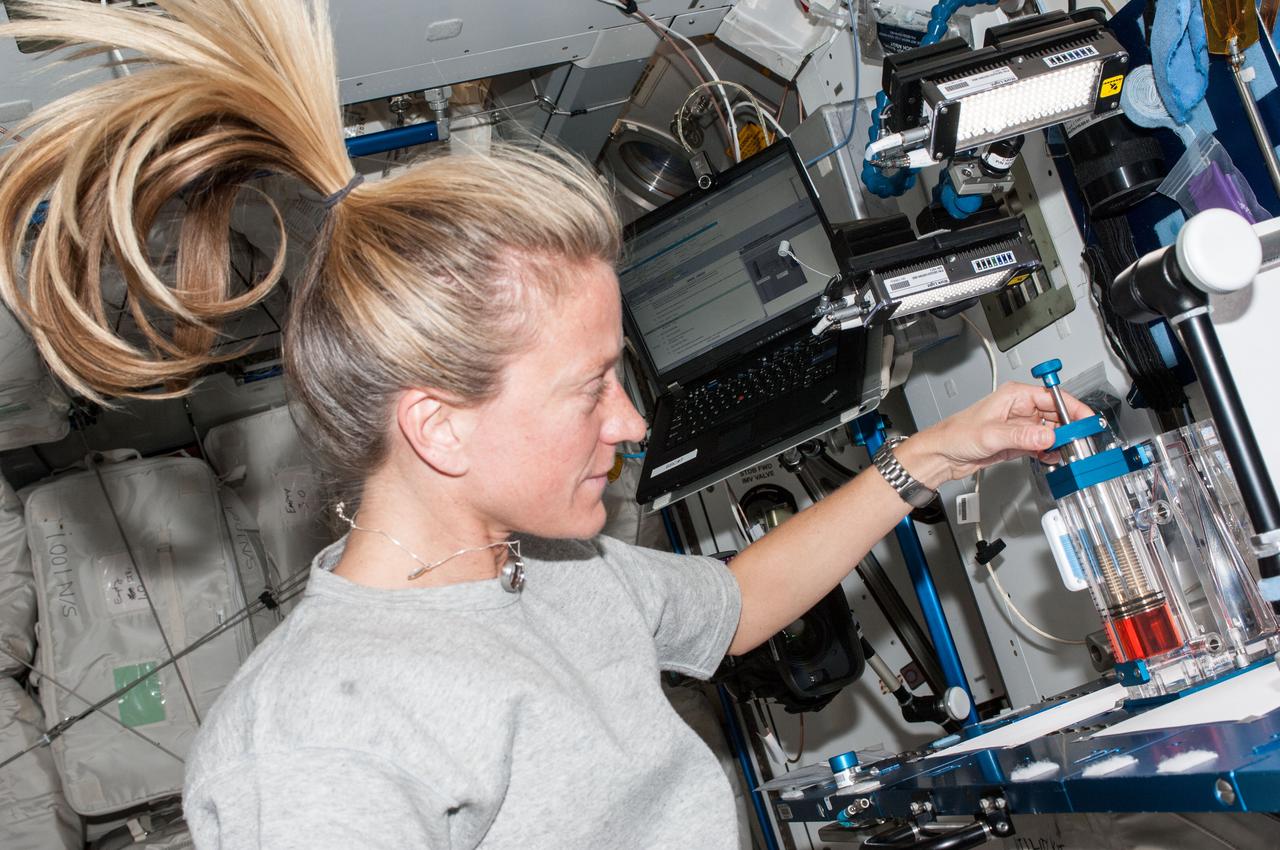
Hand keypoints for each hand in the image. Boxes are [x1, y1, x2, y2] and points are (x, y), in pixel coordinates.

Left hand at [899, 382, 1092, 486]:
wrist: (941, 455)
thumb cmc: (955, 435)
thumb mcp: (991, 434)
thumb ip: (1022, 435)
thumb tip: (1049, 434)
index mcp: (1014, 395)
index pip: (1053, 397)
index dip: (1073, 408)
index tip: (1087, 420)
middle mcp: (1019, 408)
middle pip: (1056, 414)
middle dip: (1069, 428)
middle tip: (1079, 442)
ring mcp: (1019, 426)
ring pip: (1050, 431)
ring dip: (1059, 442)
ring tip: (1065, 452)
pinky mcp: (1017, 442)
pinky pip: (1040, 444)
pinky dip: (1048, 451)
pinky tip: (1050, 458)